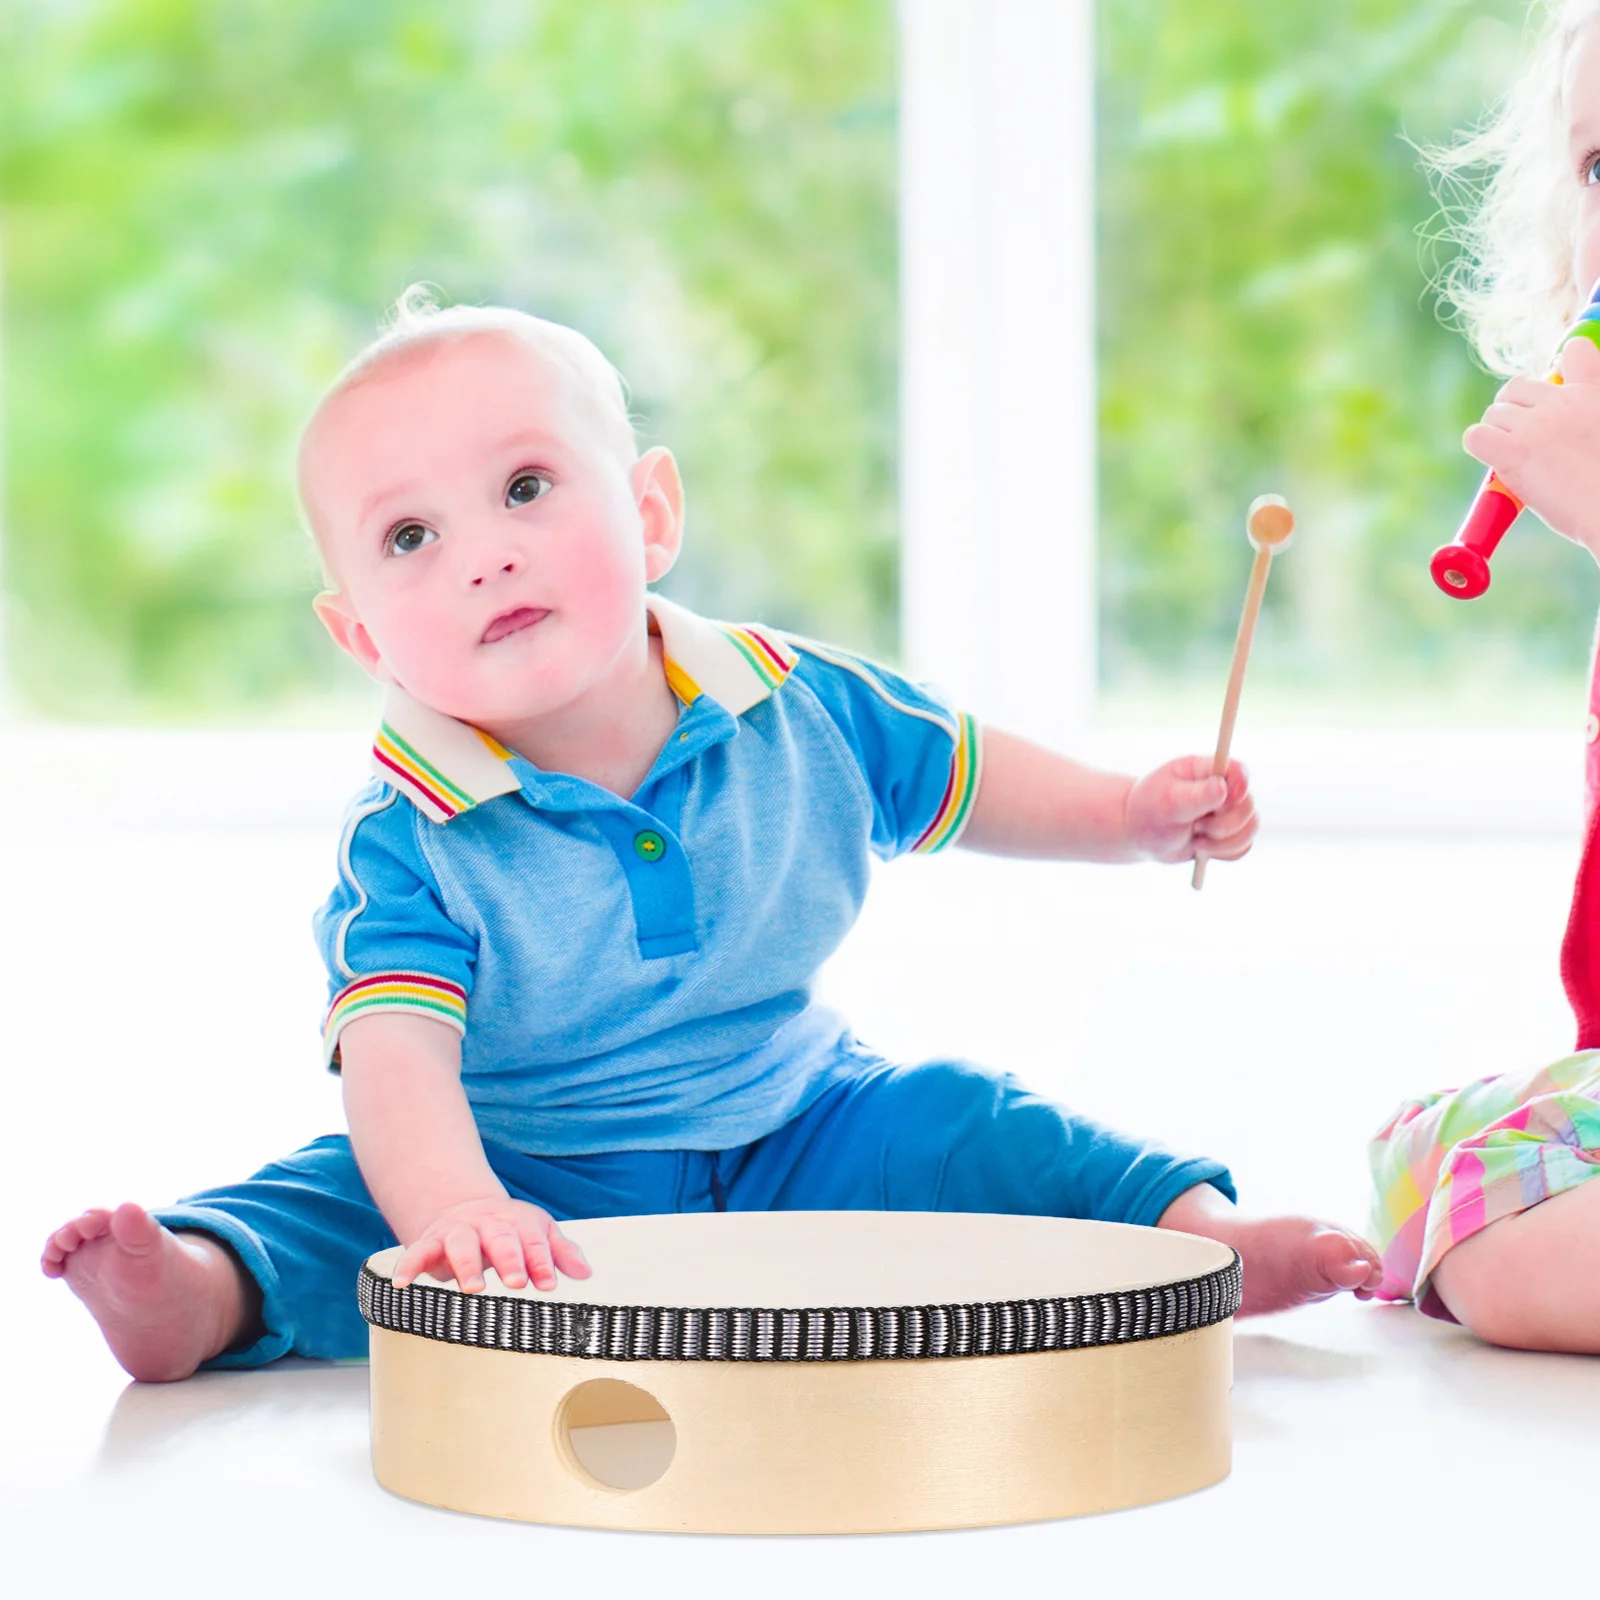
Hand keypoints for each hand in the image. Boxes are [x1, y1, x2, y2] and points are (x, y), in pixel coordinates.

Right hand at [391, 1196, 591, 1292]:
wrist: (464, 1208)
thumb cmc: (508, 1231)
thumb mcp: (537, 1234)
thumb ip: (559, 1253)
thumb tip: (586, 1272)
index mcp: (519, 1222)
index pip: (534, 1240)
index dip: (542, 1261)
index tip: (550, 1284)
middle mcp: (488, 1224)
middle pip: (500, 1238)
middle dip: (510, 1259)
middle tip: (517, 1282)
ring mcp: (458, 1232)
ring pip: (462, 1244)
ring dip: (467, 1265)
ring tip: (474, 1289)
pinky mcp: (430, 1242)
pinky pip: (416, 1251)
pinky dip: (408, 1265)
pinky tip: (402, 1283)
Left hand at [1125, 755, 1255, 864]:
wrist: (1140, 835)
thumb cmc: (1149, 811)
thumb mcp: (1168, 802)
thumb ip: (1196, 795)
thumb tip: (1223, 787)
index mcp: (1206, 770)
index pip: (1237, 770)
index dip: (1239, 786)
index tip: (1223, 803)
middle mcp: (1222, 788)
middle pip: (1247, 804)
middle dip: (1224, 824)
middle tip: (1197, 827)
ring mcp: (1228, 812)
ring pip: (1250, 827)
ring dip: (1224, 841)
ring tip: (1196, 841)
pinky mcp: (1229, 834)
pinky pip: (1244, 846)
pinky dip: (1226, 853)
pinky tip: (1202, 850)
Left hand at [1463, 333, 1599, 557]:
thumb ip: (1586, 415)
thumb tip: (1561, 429)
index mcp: (1590, 394)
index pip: (1574, 352)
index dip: (1557, 369)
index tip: (1552, 395)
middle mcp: (1560, 403)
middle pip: (1515, 387)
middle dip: (1512, 409)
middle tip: (1521, 437)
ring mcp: (1535, 426)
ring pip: (1493, 414)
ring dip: (1496, 433)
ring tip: (1514, 456)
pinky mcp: (1513, 452)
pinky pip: (1476, 437)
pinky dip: (1480, 446)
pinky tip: (1495, 460)